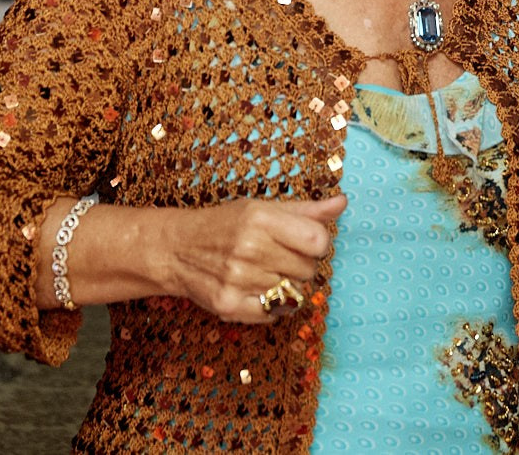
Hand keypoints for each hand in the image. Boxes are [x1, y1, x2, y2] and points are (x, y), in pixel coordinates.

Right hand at [161, 195, 345, 324]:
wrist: (176, 249)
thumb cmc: (225, 225)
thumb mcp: (262, 208)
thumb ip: (305, 210)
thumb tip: (342, 203)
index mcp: (260, 218)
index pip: (318, 240)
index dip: (317, 243)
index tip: (303, 242)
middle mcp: (249, 248)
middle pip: (308, 269)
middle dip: (300, 265)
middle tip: (278, 257)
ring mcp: (238, 279)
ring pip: (294, 293)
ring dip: (286, 286)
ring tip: (265, 272)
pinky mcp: (229, 306)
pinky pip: (274, 315)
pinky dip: (272, 307)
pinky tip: (256, 290)